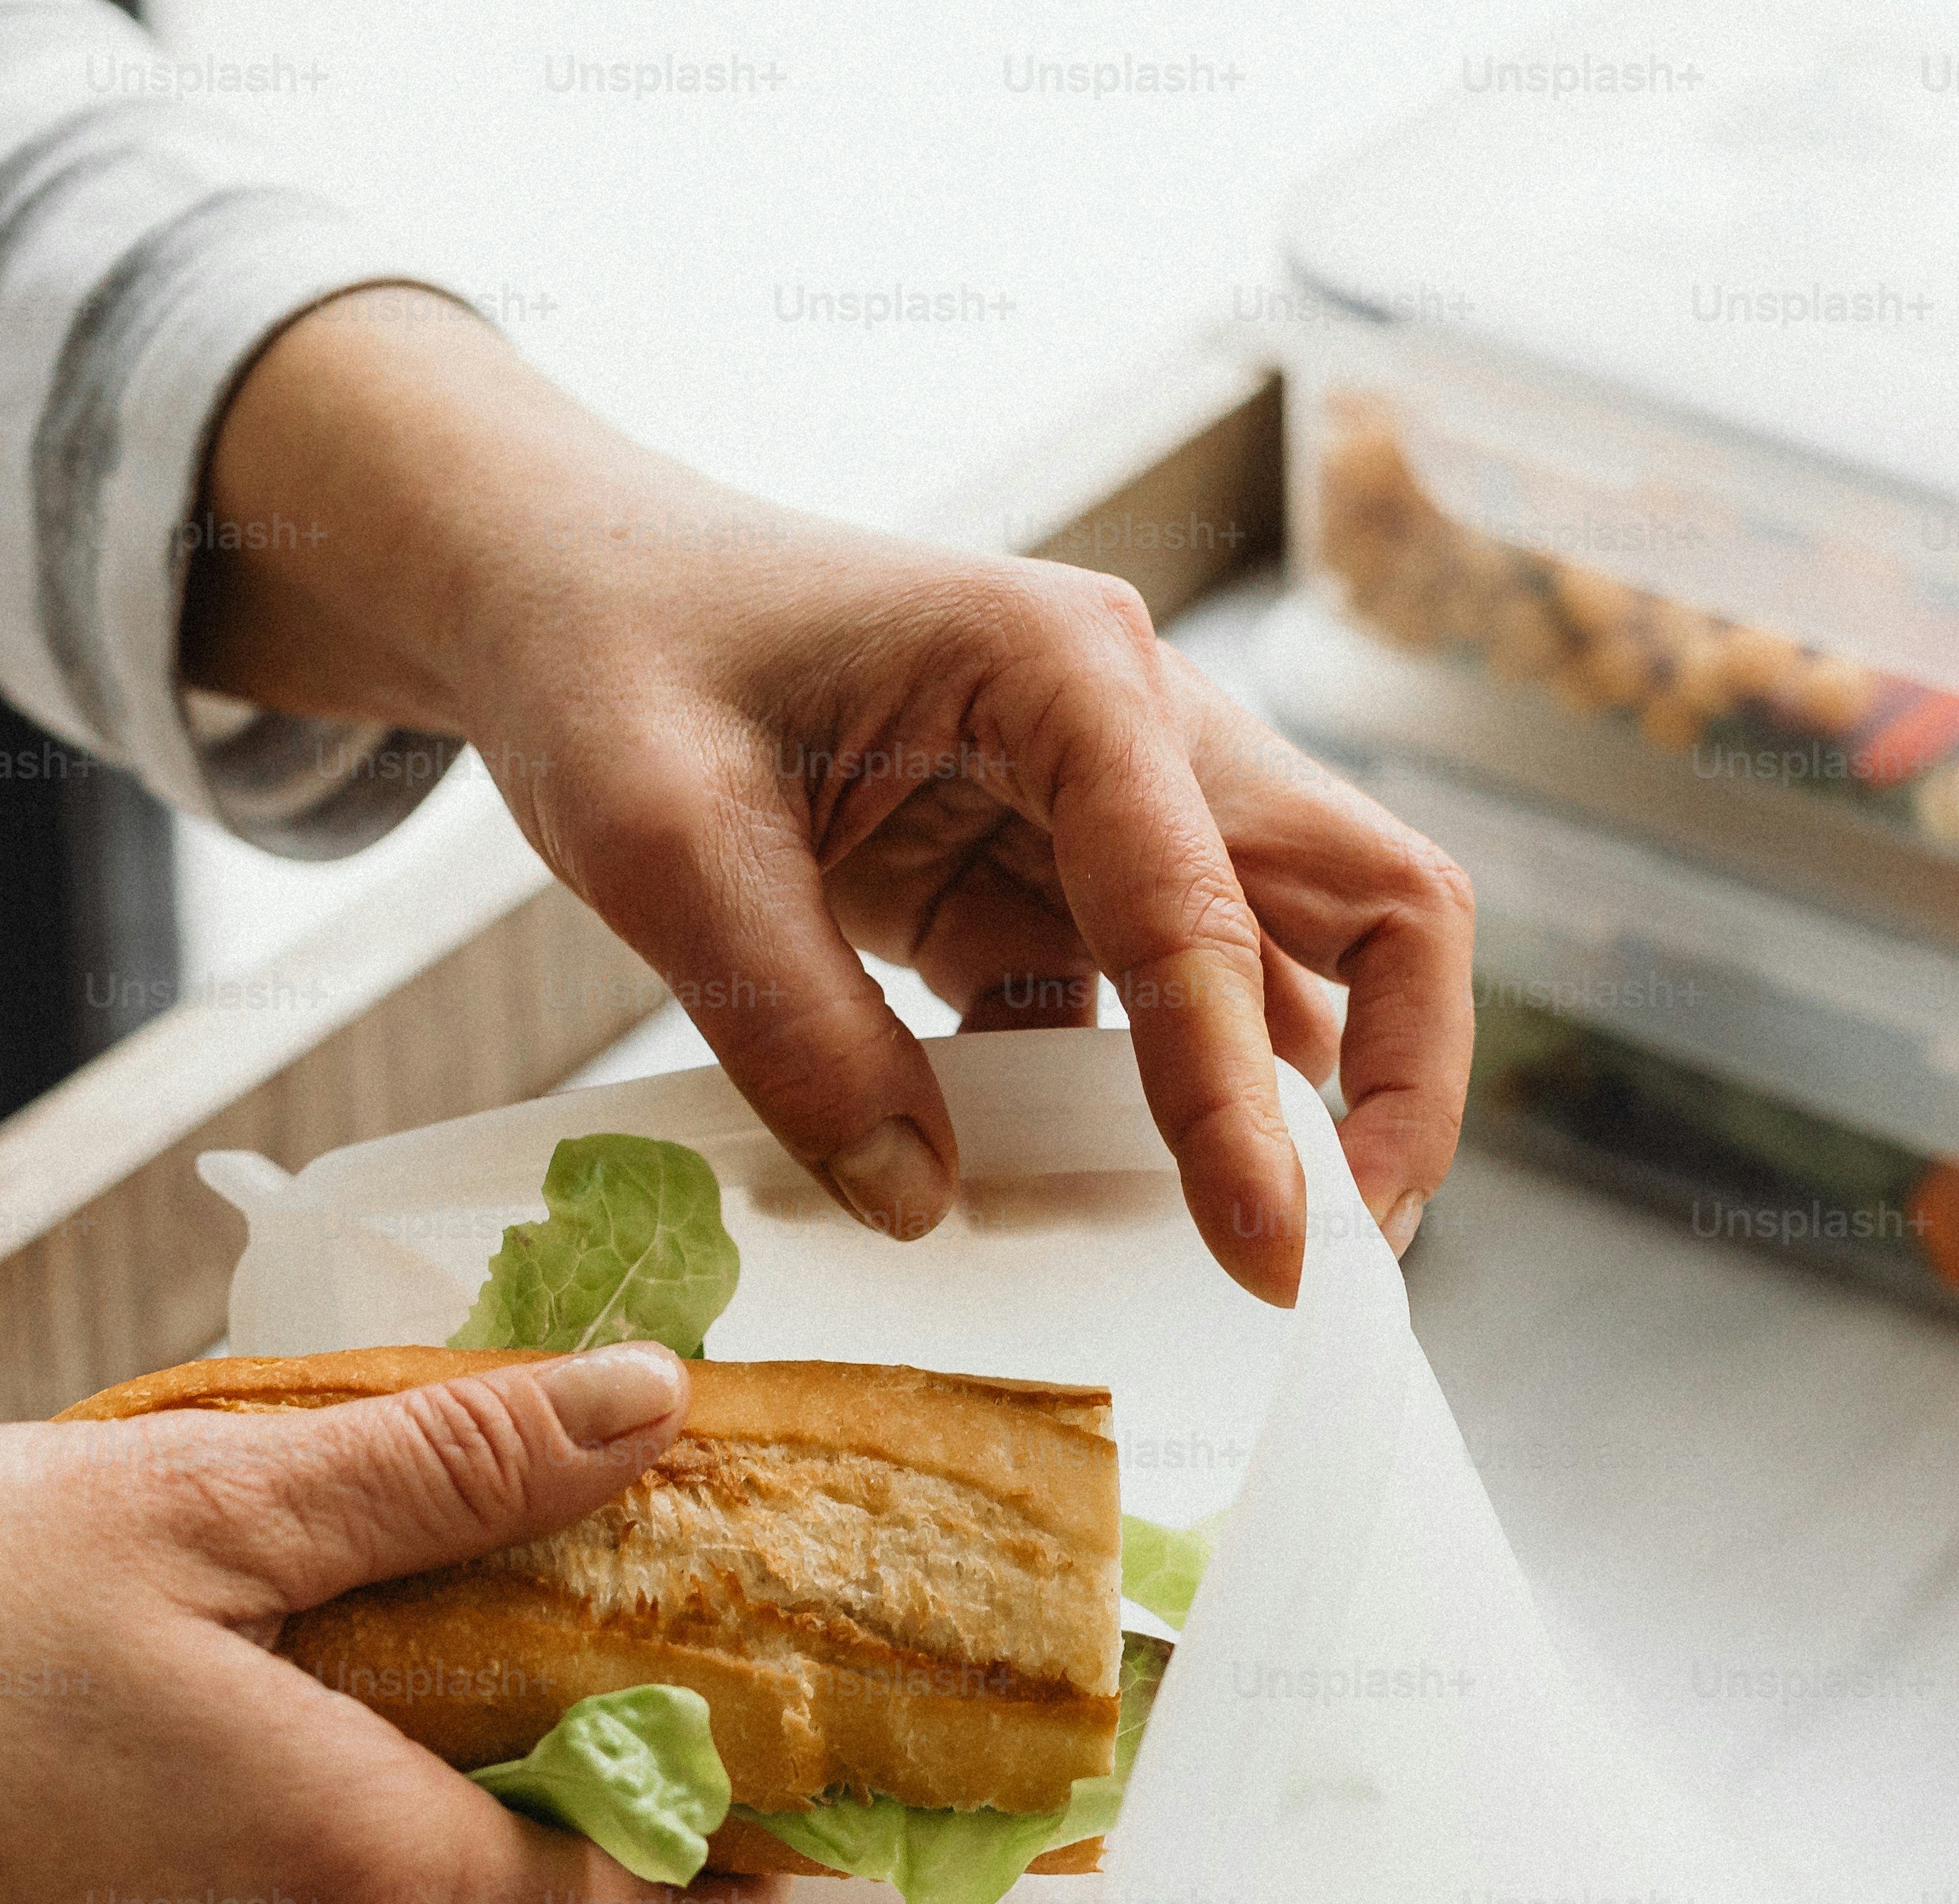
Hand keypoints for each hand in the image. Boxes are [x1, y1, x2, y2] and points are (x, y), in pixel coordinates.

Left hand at [186, 290, 1475, 1305]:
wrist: (567, 591)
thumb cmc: (612, 660)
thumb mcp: (657, 842)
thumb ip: (790, 1023)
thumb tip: (922, 1203)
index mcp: (1066, 672)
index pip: (1211, 912)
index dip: (1247, 1100)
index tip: (1266, 1257)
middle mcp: (1134, 720)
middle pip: (1367, 898)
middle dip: (1391, 1081)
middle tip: (1344, 1255)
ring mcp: (1107, 798)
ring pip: (1289, 957)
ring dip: (1293, 1102)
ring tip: (1257, 1257)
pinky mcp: (1049, 873)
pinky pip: (1155, 1003)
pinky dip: (1157, 1107)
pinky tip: (1102, 1202)